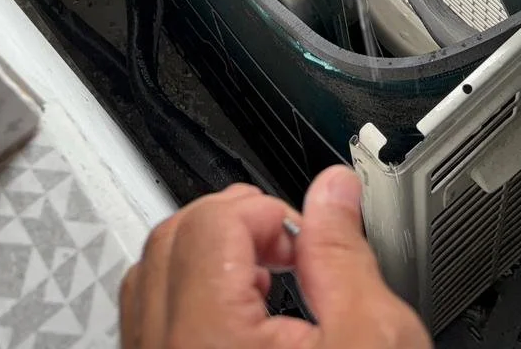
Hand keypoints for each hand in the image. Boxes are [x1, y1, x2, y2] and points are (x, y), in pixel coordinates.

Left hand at [120, 166, 430, 348]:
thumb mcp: (375, 343)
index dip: (269, 211)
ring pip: (150, 275)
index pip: (213, 220)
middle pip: (172, 235)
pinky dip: (185, 296)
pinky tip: (239, 319)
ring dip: (205, 256)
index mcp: (209, 336)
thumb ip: (345, 255)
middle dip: (235, 224)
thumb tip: (334, 188)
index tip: (304, 236)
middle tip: (288, 249)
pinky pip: (145, 319)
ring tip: (266, 282)